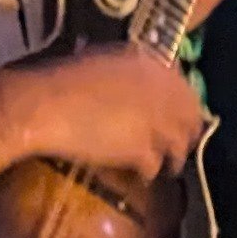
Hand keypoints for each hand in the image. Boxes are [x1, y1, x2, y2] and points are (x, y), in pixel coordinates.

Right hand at [22, 46, 205, 179]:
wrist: (46, 104)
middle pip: (190, 120)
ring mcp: (156, 121)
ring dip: (170, 159)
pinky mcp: (144, 149)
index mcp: (153, 63)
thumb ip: (133, 74)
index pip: (186, 88)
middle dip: (184, 136)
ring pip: (178, 147)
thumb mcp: (106, 62)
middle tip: (175, 149)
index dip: (182, 108)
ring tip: (163, 168)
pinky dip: (148, 173)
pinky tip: (139, 175)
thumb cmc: (64, 80)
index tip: (177, 119)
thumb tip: (141, 88)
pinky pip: (155, 167)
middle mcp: (163, 90)